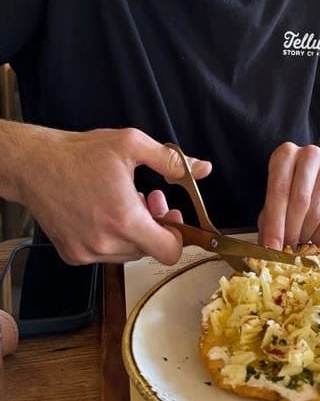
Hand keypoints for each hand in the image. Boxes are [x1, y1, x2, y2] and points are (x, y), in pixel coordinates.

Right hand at [11, 126, 210, 264]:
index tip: (172, 219)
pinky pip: (105, 253)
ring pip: (128, 252)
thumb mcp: (132, 145)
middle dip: (154, 225)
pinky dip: (111, 237)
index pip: (168, 252)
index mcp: (124, 219)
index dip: (177, 236)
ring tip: (124, 201)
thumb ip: (171, 161)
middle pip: (149, 249)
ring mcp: (86, 252)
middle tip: (148, 198)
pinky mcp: (72, 255)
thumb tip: (203, 169)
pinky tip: (104, 212)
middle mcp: (104, 242)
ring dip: (133, 231)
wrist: (35, 165)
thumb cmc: (81, 154)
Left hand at [257, 142, 319, 249]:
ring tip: (297, 243)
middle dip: (290, 231)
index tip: (271, 246)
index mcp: (286, 154)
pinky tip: (313, 240)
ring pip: (316, 212)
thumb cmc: (294, 187)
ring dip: (305, 234)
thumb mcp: (277, 197)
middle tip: (284, 250)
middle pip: (300, 201)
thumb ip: (269, 219)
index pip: (278, 191)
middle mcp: (310, 156)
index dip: (274, 223)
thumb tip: (267, 247)